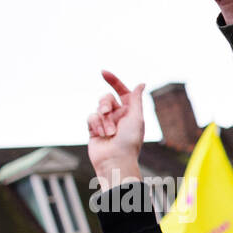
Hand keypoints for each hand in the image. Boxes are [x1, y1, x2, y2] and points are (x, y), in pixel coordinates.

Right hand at [87, 71, 144, 190]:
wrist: (115, 160)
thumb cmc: (129, 141)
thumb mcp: (136, 117)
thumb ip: (136, 99)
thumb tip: (141, 83)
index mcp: (131, 112)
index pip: (122, 92)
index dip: (114, 81)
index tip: (102, 72)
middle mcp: (118, 116)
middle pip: (106, 98)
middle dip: (105, 103)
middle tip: (107, 112)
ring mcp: (106, 122)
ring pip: (98, 108)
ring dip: (103, 119)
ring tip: (108, 132)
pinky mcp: (94, 129)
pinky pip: (90, 117)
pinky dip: (95, 124)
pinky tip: (100, 134)